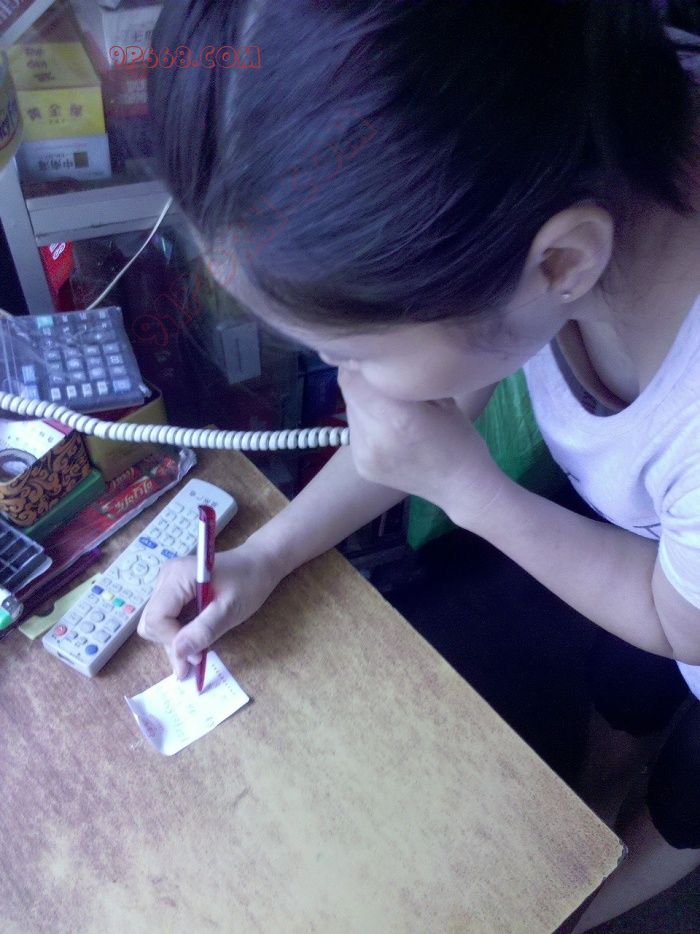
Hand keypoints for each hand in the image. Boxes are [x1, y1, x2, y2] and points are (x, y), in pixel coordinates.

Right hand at [137, 541, 281, 678]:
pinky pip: (167, 618)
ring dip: (176, 642)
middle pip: (152, 622)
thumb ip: (204, 630)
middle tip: (198, 660)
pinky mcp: (173, 591)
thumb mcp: (230, 609)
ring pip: (157, 624)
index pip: (156, 618)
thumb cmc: (249, 581)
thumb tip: (178, 652)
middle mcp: (166, 577)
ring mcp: (168, 583)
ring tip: (199, 655)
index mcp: (177, 576)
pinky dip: (180, 633)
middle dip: (172, 644)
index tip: (197, 654)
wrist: (258, 564)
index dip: (172, 640)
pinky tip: (197, 641)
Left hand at [337, 369, 506, 525]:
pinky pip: (355, 431)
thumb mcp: (439, 398)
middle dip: (362, 381)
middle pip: (349, 392)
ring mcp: (363, 455)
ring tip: (389, 407)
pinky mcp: (361, 466)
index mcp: (397, 416)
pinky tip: (388, 430)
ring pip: (351, 411)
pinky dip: (367, 423)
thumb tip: (375, 360)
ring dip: (363, 402)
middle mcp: (374, 436)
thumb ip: (404, 380)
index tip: (375, 357)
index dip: (360, 363)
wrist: (462, 486)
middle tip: (384, 379)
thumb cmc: (459, 437)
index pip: (353, 377)